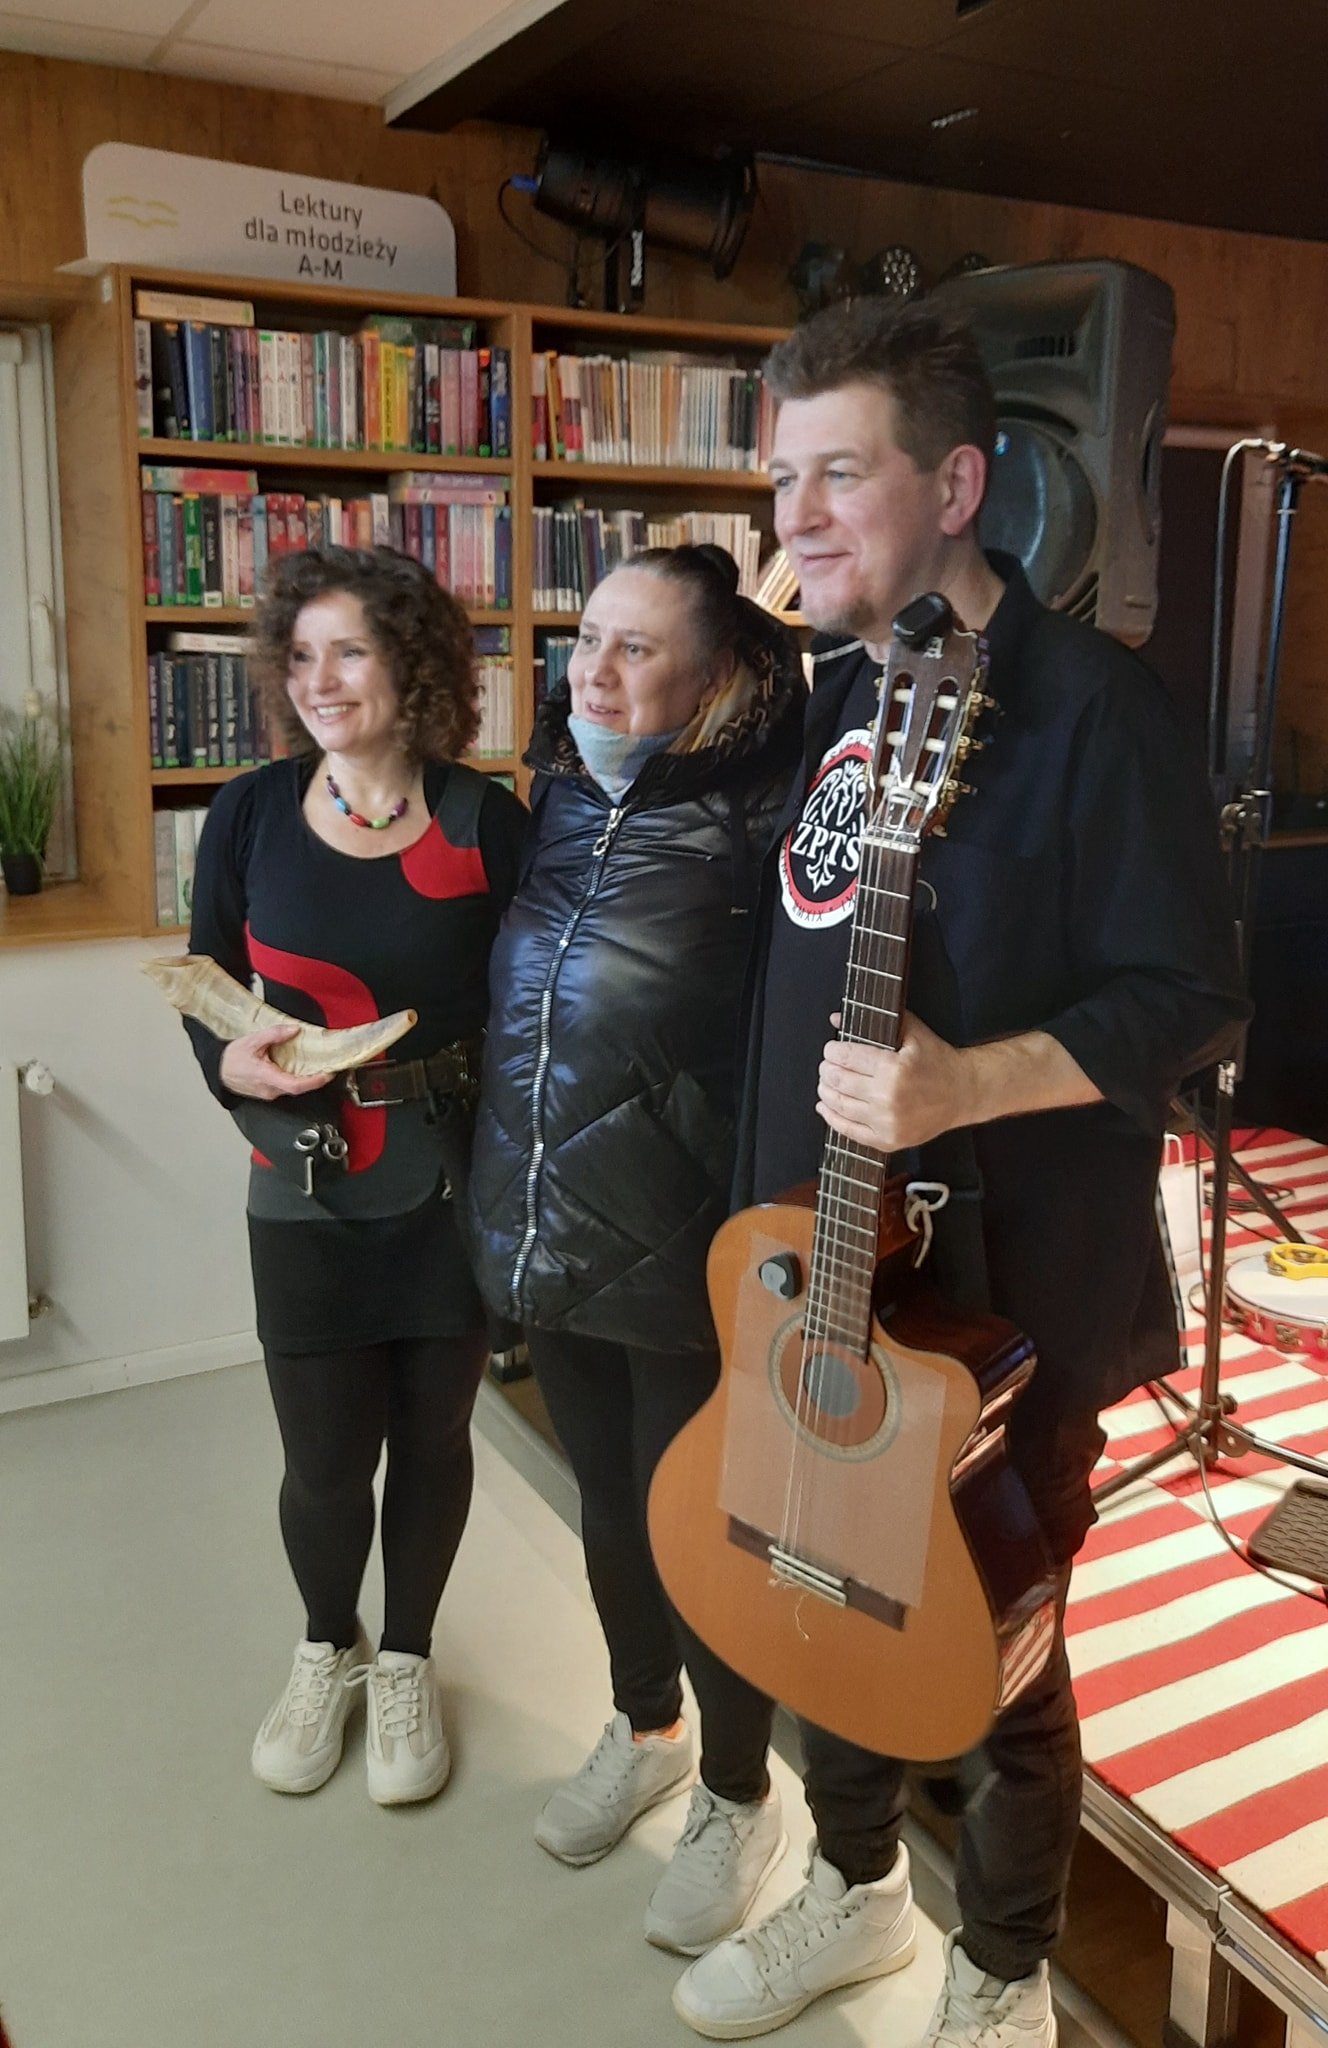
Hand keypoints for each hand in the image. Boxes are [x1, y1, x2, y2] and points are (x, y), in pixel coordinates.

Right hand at [219, 1026, 332, 1101]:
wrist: (218, 1069)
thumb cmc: (231, 1058)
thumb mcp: (252, 1040)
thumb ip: (274, 1034)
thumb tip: (293, 1030)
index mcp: (266, 1077)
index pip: (296, 1085)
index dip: (314, 1081)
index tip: (327, 1074)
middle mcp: (269, 1089)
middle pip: (298, 1088)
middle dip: (314, 1079)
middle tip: (328, 1068)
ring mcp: (268, 1093)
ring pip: (292, 1088)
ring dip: (305, 1079)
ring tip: (317, 1067)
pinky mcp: (267, 1093)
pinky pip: (285, 1087)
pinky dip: (295, 1079)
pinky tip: (299, 1069)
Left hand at [817, 1011, 965, 1151]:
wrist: (962, 1094)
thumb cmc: (938, 1062)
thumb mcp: (913, 1033)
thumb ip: (876, 1022)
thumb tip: (836, 1020)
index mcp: (894, 1068)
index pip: (846, 1057)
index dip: (832, 1051)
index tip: (831, 1049)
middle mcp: (889, 1097)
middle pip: (838, 1081)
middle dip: (826, 1070)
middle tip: (827, 1065)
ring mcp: (887, 1122)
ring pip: (839, 1106)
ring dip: (826, 1092)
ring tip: (826, 1083)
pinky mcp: (888, 1140)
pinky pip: (849, 1131)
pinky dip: (832, 1118)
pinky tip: (826, 1107)